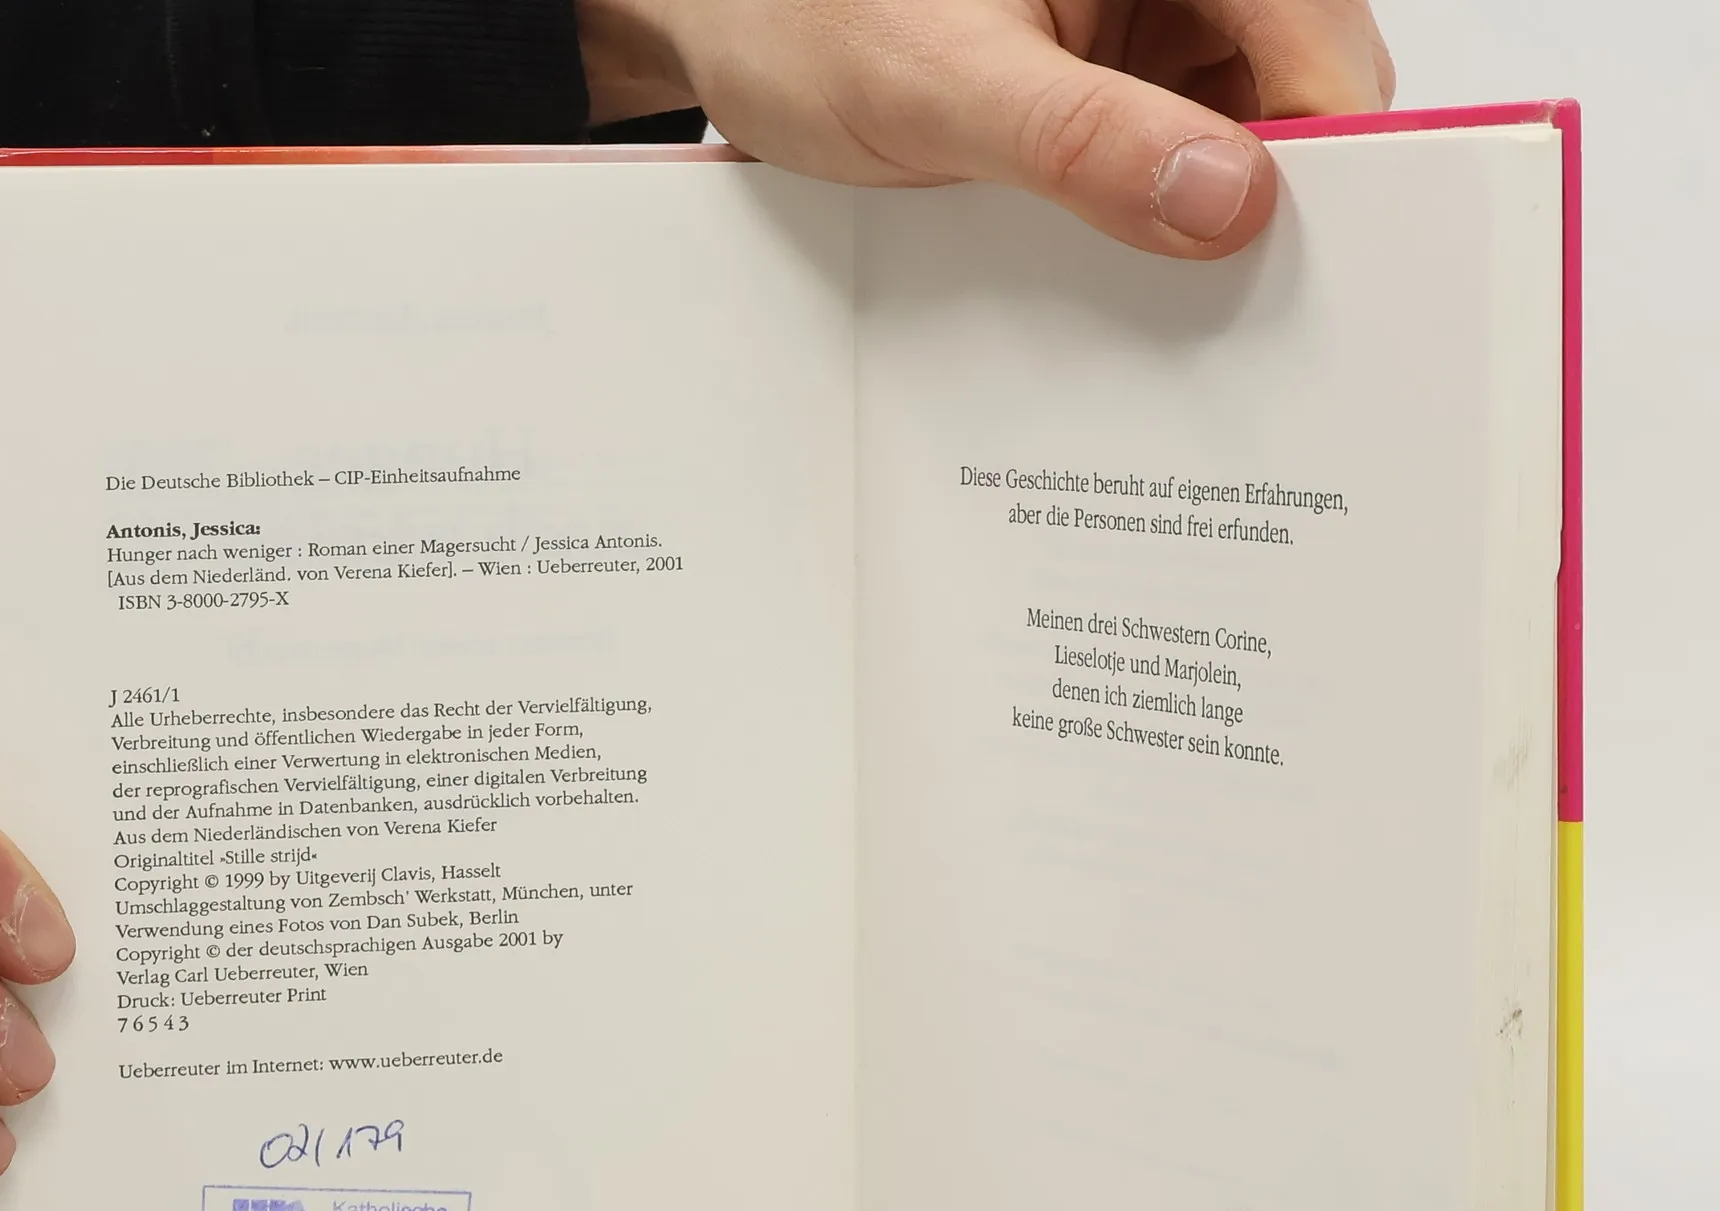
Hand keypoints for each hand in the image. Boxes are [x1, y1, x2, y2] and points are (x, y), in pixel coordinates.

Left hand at [578, 0, 1394, 256]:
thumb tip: (1228, 201)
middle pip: (1290, 99)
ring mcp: (1140, 36)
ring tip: (1164, 320)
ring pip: (1231, 146)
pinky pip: (1159, 170)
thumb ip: (1081, 141)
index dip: (1334, 162)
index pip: (1319, 42)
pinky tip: (1119, 293)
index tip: (1313, 278)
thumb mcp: (941, 88)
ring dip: (1201, 233)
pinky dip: (1146, 232)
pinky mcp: (1100, 94)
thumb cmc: (806, 15)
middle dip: (1265, 211)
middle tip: (1235, 332)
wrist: (724, 24)